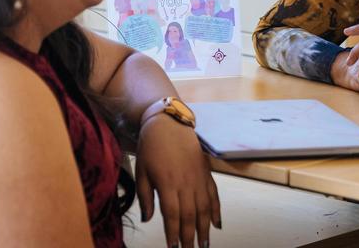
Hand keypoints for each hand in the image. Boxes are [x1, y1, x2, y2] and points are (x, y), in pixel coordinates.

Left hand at [136, 115, 220, 247]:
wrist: (168, 122)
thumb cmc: (151, 146)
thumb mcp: (142, 171)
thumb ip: (145, 196)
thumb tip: (149, 219)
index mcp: (167, 183)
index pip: (172, 215)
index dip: (173, 234)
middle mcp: (186, 183)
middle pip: (190, 216)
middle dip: (190, 237)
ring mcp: (198, 177)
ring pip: (204, 208)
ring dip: (205, 229)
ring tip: (205, 244)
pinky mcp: (205, 172)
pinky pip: (214, 194)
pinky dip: (216, 210)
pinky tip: (217, 223)